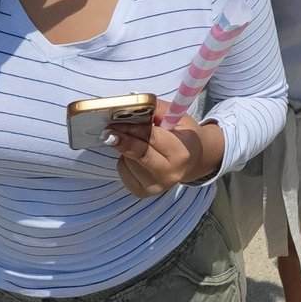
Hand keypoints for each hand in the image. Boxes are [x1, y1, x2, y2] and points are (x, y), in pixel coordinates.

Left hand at [108, 99, 223, 196]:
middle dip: (122, 140)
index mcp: (182, 152)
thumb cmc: (182, 134)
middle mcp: (171, 173)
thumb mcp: (176, 116)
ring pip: (129, 162)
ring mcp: (157, 186)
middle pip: (139, 155)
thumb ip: (156, 110)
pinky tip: (136, 158)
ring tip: (138, 144)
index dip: (134, 129)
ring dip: (126, 149)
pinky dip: (124, 162)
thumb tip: (131, 108)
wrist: (191, 160)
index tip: (117, 122)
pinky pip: (124, 172)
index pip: (153, 138)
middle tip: (108, 131)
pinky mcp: (143, 193)